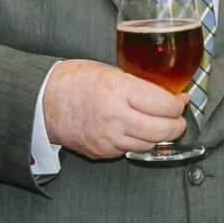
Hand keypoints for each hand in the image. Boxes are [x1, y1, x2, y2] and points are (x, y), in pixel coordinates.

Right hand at [41, 59, 186, 159]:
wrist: (43, 102)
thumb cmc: (74, 81)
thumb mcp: (109, 71)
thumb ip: (137, 83)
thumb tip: (167, 91)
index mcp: (119, 90)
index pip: (165, 105)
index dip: (178, 104)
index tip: (180, 100)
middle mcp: (115, 116)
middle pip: (163, 129)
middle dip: (177, 125)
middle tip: (178, 118)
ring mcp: (108, 138)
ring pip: (150, 144)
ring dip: (159, 136)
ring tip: (160, 124)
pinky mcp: (101, 151)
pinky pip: (130, 151)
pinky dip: (138, 143)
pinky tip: (135, 131)